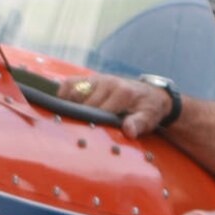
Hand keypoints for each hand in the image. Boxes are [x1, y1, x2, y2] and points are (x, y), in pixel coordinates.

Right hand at [54, 71, 168, 138]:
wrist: (152, 93)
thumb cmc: (148, 109)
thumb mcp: (149, 118)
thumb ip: (138, 124)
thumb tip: (128, 131)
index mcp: (122, 93)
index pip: (100, 111)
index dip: (93, 124)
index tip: (87, 136)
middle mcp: (107, 83)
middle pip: (85, 104)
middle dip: (81, 118)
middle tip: (77, 132)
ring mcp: (98, 79)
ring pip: (74, 93)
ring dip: (70, 107)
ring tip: (67, 121)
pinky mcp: (91, 79)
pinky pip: (70, 83)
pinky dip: (63, 93)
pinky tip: (62, 105)